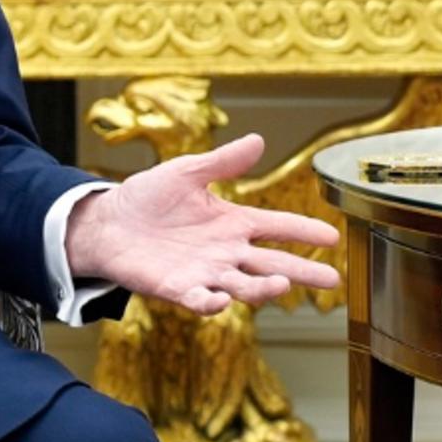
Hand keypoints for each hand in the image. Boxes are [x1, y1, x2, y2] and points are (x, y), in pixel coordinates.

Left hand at [64, 133, 339, 314]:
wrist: (108, 222)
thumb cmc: (148, 198)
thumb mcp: (187, 172)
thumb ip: (222, 162)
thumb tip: (258, 140)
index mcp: (232, 222)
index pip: (276, 226)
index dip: (303, 230)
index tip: (332, 235)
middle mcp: (225, 251)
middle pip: (272, 263)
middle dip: (302, 271)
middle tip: (333, 279)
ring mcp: (204, 272)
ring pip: (242, 286)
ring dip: (261, 288)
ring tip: (281, 284)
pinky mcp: (177, 287)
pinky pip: (199, 299)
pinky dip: (210, 301)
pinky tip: (219, 299)